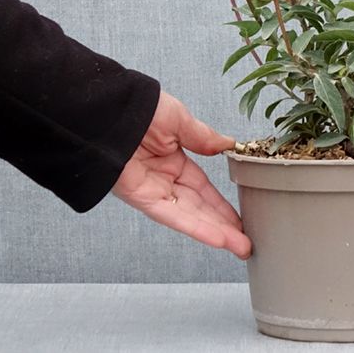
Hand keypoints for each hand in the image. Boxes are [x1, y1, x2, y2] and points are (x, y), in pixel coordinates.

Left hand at [113, 90, 250, 258]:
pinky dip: (195, 227)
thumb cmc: (138, 107)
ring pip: (189, 216)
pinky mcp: (141, 197)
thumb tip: (228, 144)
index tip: (240, 217)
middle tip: (246, 242)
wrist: (107, 110)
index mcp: (172, 158)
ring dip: (215, 233)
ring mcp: (152, 190)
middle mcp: (162, 178)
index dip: (222, 204)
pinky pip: (172, 215)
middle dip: (223, 226)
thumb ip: (203, 137)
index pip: (202, 188)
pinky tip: (217, 237)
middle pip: (199, 208)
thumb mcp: (179, 119)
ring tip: (240, 247)